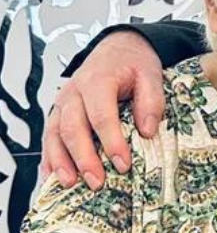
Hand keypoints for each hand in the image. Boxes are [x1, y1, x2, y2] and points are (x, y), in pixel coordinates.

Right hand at [42, 31, 164, 189]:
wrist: (118, 49)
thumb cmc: (133, 64)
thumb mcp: (151, 75)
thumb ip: (152, 101)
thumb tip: (147, 130)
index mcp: (98, 81)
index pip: (102, 115)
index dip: (112, 142)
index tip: (123, 164)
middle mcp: (74, 92)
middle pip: (73, 128)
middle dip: (84, 158)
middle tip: (97, 181)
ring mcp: (62, 103)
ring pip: (55, 134)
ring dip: (61, 162)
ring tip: (71, 184)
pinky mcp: (58, 112)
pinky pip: (49, 137)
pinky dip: (49, 158)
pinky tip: (53, 177)